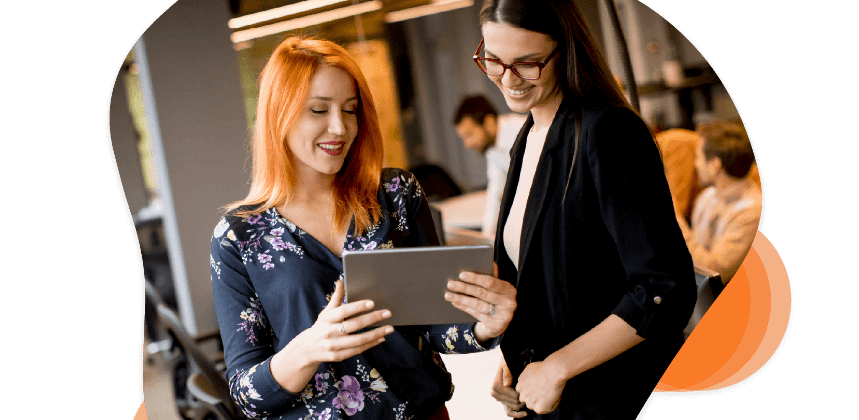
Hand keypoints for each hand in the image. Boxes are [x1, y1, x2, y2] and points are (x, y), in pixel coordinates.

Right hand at [272, 281, 393, 392]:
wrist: (307, 350)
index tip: (372, 302)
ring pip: (359, 340)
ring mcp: (334, 346)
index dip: (358, 307)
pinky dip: (371, 344)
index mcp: (327, 319)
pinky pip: (358, 350)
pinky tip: (381, 338)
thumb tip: (340, 281)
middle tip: (387, 313)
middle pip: (354, 325)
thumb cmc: (321, 327)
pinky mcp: (338, 356)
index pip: (343, 311)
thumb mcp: (326, 313)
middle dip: (372, 319)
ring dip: (376, 334)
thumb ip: (336, 298)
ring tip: (389, 328)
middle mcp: (329, 332)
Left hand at [445, 262, 515, 343]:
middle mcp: (509, 302)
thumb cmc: (495, 299)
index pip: (491, 282)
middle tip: (450, 284)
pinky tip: (455, 302)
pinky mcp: (496, 326)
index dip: (475, 278)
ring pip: (477, 305)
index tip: (461, 274)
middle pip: (482, 293)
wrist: (500, 322)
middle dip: (464, 288)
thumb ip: (491, 276)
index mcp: (509, 289)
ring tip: (448, 294)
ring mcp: (503, 315)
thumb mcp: (496, 288)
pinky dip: (464, 307)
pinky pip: (476, 314)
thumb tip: (485, 261)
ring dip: (461, 299)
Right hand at [490, 356, 526, 417]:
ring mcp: (499, 398)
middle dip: (524, 399)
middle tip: (532, 392)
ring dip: (522, 406)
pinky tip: (525, 413)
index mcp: (496, 386)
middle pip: (514, 403)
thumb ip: (507, 372)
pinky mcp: (502, 401)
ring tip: (529, 399)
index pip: (514, 396)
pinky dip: (517, 414)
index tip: (531, 388)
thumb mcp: (507, 363)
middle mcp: (495, 394)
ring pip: (513, 408)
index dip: (524, 394)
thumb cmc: (508, 361)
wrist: (508, 360)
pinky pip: (509, 412)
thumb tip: (506, 384)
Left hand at [515, 358, 566, 414]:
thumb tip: (529, 379)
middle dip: (535, 398)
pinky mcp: (539, 408)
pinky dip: (550, 406)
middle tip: (544, 392)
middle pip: (528, 401)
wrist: (552, 371)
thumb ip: (525, 377)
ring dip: (542, 403)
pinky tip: (553, 397)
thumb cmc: (543, 368)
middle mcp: (523, 395)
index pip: (523, 393)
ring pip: (535, 406)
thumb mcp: (528, 369)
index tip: (537, 389)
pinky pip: (545, 410)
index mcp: (519, 386)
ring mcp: (530, 403)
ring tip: (550, 394)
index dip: (531, 392)